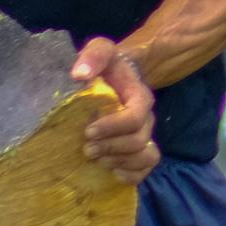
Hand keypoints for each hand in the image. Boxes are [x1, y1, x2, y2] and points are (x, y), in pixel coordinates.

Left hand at [72, 41, 158, 183]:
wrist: (117, 77)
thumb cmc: (107, 67)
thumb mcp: (100, 50)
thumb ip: (93, 56)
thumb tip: (79, 75)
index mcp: (140, 97)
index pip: (135, 117)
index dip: (113, 127)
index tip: (88, 130)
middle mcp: (147, 119)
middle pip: (138, 141)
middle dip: (111, 147)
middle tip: (86, 148)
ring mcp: (145, 136)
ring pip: (145, 157)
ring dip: (119, 161)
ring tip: (97, 159)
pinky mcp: (139, 152)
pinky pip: (146, 169)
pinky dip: (131, 175)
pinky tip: (111, 172)